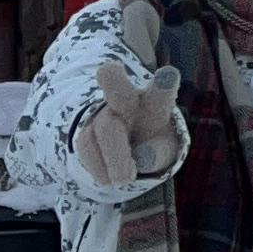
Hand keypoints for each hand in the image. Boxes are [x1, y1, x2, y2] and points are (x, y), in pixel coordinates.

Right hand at [74, 45, 182, 190]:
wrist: (123, 144)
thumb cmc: (151, 143)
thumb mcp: (163, 149)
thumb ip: (157, 153)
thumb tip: (143, 158)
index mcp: (156, 102)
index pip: (161, 92)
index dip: (164, 84)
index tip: (169, 74)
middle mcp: (127, 100)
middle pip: (118, 90)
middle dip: (113, 81)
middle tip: (108, 71)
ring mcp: (102, 113)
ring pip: (104, 130)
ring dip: (114, 158)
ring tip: (124, 180)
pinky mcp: (83, 130)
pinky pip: (87, 147)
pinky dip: (99, 167)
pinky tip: (108, 177)